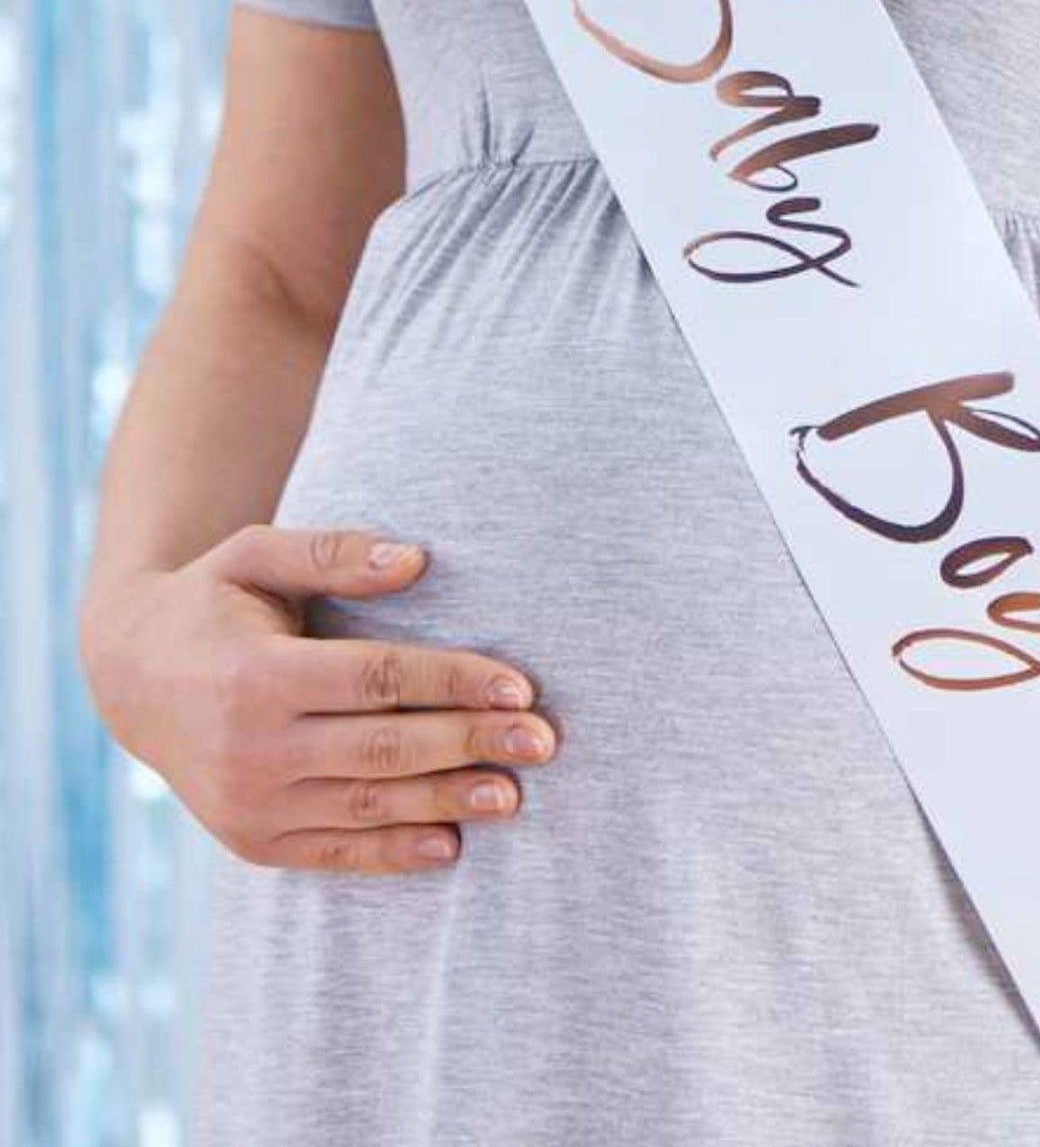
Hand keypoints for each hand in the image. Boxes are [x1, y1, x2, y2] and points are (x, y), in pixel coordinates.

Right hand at [78, 526, 558, 872]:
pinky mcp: (250, 841)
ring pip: (369, 805)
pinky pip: (335, 852)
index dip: (454, 682)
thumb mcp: (257, 554)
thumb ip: (335, 553)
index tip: (521, 686)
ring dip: (448, 801)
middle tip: (545, 741)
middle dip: (472, 743)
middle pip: (385, 748)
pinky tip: (449, 843)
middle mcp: (251, 747)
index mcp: (257, 674)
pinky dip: (394, 853)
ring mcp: (249, 803)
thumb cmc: (212, 600)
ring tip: (515, 795)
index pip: (379, 680)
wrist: (129, 675)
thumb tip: (419, 559)